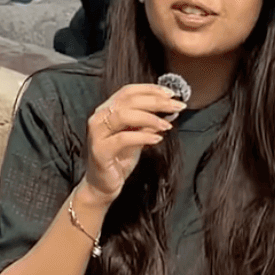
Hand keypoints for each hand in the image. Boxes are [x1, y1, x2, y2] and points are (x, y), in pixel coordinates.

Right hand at [84, 85, 184, 203]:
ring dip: (150, 118)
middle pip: (129, 100)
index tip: (170, 94)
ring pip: (124, 115)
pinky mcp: (100, 150)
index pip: (128, 91)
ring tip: (167, 125)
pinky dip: (142, 137)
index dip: (150, 89)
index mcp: (107, 110)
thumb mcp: (138, 137)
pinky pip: (123, 139)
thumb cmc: (119, 159)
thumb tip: (169, 111)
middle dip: (156, 101)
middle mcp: (99, 117)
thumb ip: (149, 124)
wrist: (103, 185)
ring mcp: (98, 133)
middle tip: (176, 106)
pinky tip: (156, 139)